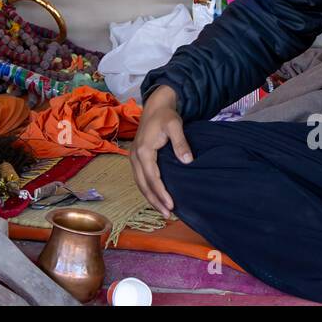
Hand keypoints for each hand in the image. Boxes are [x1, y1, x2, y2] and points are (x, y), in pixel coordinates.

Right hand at [130, 85, 192, 218]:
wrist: (155, 106)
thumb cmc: (166, 116)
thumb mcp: (175, 125)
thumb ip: (181, 143)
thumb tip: (188, 161)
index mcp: (143, 150)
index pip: (152, 177)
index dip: (161, 193)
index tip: (171, 205)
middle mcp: (135, 156)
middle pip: (143, 184)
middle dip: (155, 200)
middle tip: (168, 214)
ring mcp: (133, 157)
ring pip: (140, 183)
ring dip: (151, 197)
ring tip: (164, 210)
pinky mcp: (136, 158)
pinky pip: (140, 178)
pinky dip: (148, 189)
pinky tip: (157, 197)